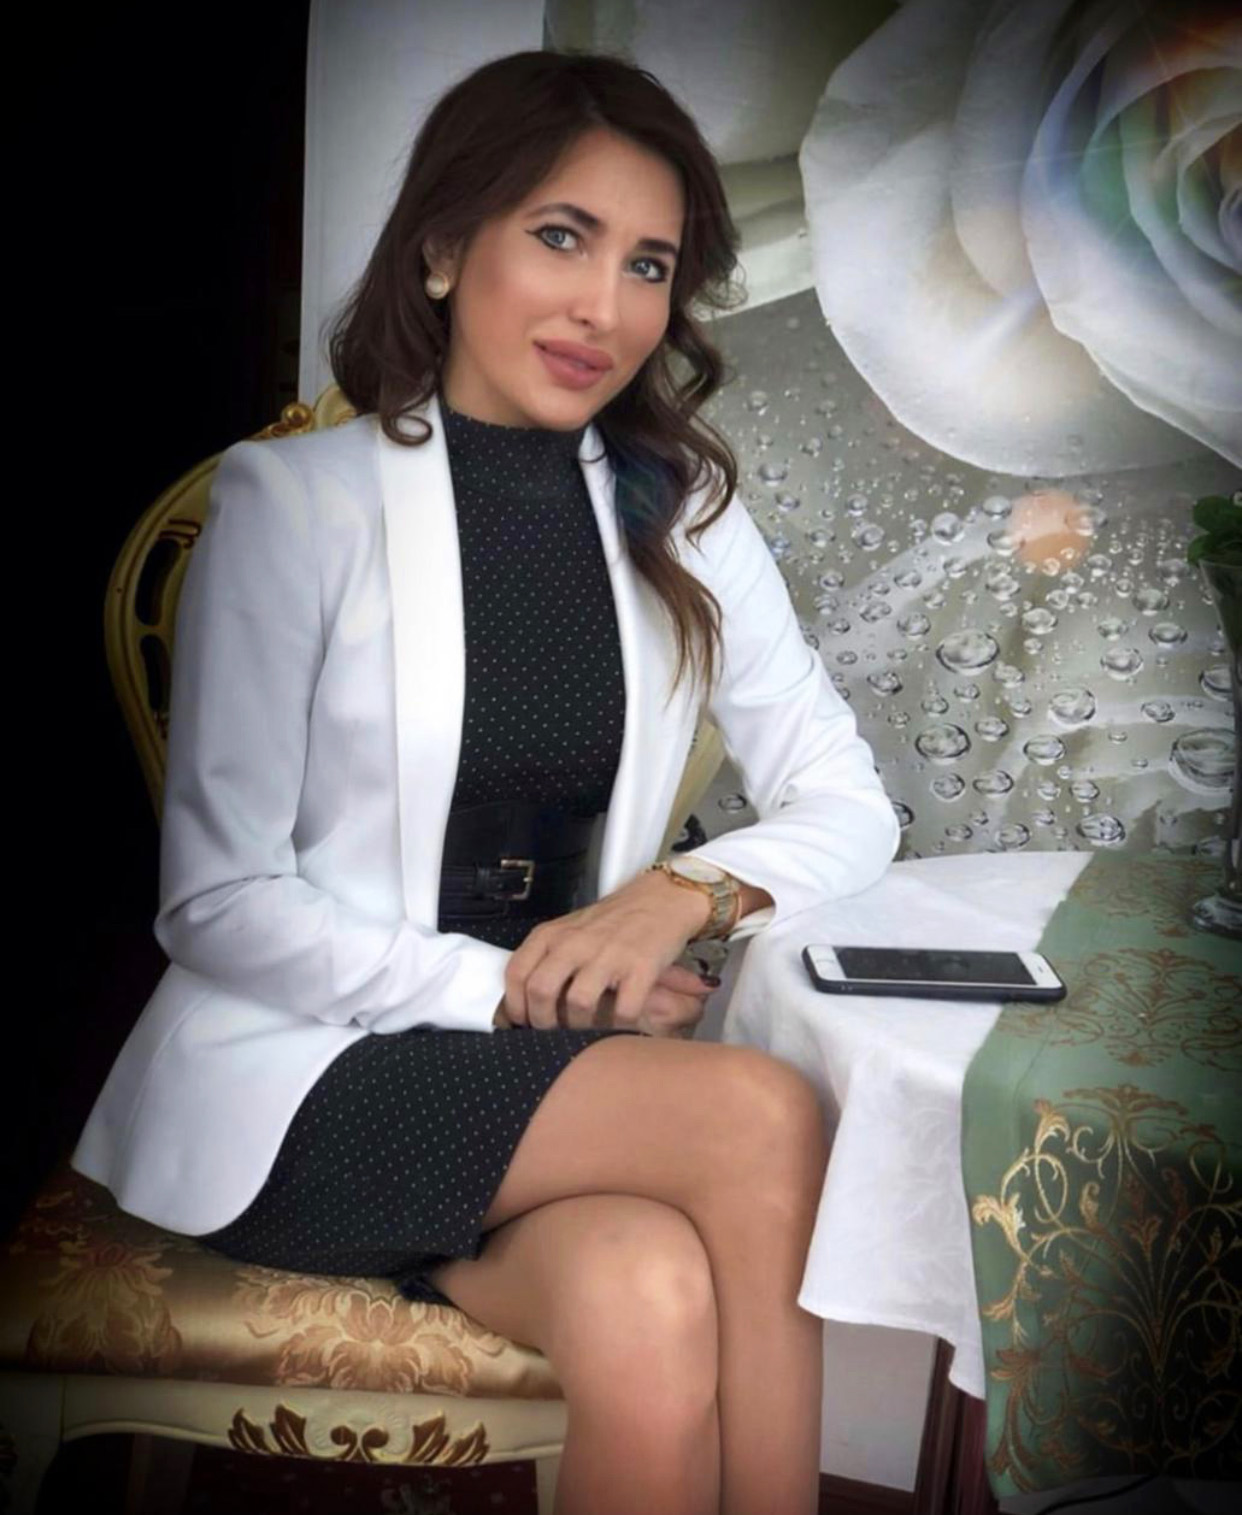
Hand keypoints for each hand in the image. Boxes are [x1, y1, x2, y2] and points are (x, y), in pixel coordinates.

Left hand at [502, 870, 713, 1030]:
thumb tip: (523, 1005)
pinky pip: (622, 1011)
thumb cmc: (613, 921)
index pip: (516, 973)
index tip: (524, 1022)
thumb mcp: (570, 931)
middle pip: (540, 991)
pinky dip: (619, 1026)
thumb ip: (546, 959)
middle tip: (555, 1032)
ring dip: (581, 1027)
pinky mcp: (640, 967)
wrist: (662, 898)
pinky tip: (620, 1022)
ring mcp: (608, 954)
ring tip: (588, 1028)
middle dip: (543, 1022)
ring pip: (578, 1004)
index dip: (515, 1006)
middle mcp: (575, 942)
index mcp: (552, 934)